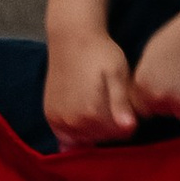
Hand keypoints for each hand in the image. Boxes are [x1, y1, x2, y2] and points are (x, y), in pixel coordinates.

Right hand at [42, 24, 138, 147]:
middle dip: (112, 127)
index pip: (118, 134)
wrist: (70, 39)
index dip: (128, 122)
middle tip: (116, 106)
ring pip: (84, 140)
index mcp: (91, 113)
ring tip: (101, 108)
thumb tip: (129, 128)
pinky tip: (84, 119)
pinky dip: (77, 134)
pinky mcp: (50, 117)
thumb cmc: (99, 53)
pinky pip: (66, 138)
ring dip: (95, 131)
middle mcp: (72, 122)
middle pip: (101, 138)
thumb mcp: (117, 73)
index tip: (129, 107)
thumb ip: (121, 103)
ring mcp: (58, 121)